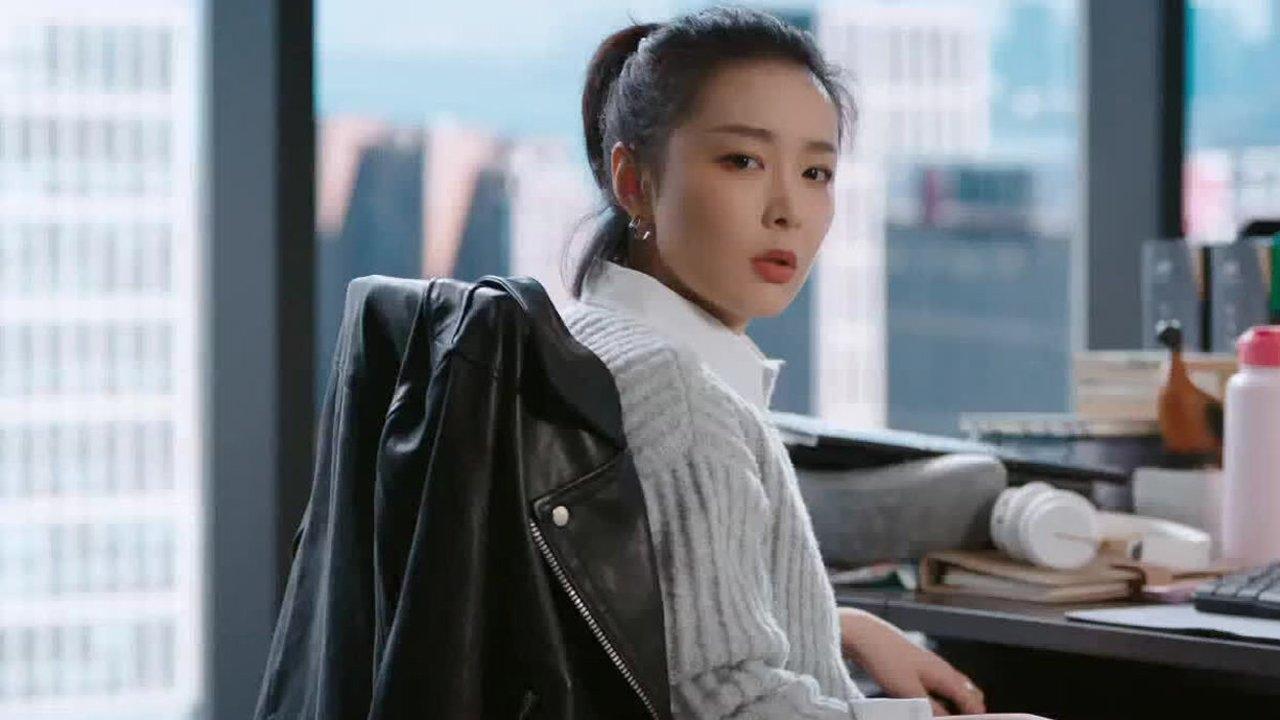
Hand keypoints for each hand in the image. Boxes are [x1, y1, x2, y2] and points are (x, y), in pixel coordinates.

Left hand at [838, 607, 985, 715]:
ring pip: (954, 687)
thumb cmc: (887, 659)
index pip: (972, 702)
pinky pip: (939, 683)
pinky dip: (942, 696)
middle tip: (962, 719)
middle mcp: (943, 669)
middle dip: (970, 708)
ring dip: (955, 702)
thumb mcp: (909, 692)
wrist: (866, 635)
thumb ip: (931, 710)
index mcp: (946, 676)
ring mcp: (932, 666)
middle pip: (969, 692)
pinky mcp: (918, 665)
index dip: (976, 716)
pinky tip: (928, 702)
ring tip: (947, 714)